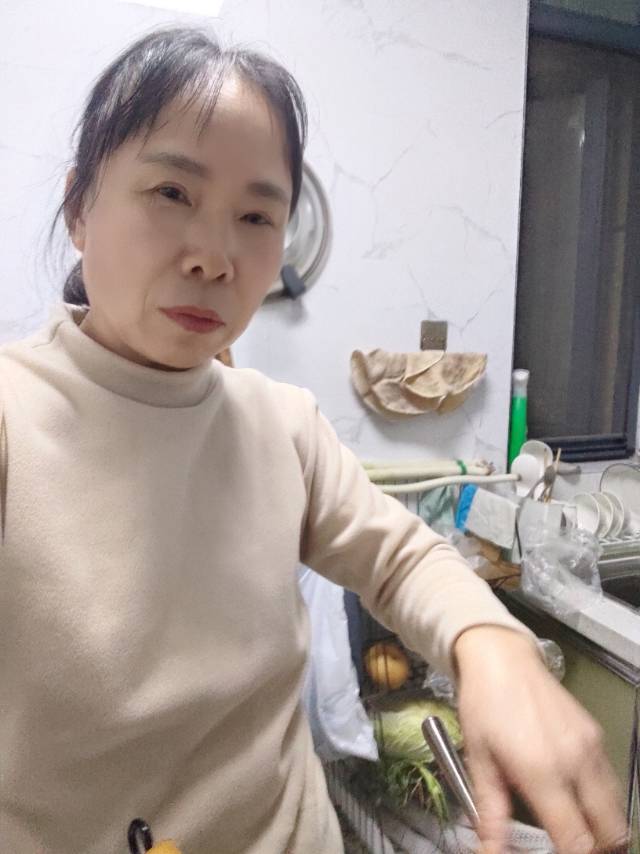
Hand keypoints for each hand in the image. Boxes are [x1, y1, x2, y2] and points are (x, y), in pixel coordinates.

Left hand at [453, 626, 627, 853]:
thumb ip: (490, 813)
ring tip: (572, 828)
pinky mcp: (596, 734)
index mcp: (543, 771)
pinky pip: (610, 782)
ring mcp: (591, 747)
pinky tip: (573, 797)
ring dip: (600, 827)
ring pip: (616, 809)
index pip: (577, 840)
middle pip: (610, 832)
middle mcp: (576, 761)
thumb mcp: (478, 760)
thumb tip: (491, 852)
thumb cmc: (484, 704)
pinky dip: (600, 801)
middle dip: (594, 849)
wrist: (501, 658)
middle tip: (568, 846)